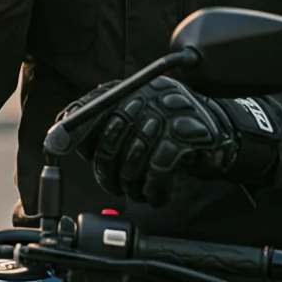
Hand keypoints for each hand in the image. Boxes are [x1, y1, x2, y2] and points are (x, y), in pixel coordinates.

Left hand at [64, 77, 279, 207]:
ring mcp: (173, 110)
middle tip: (113, 184)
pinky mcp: (191, 133)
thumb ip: (105, 125)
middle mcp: (152, 92)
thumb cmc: (173, 135)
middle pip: (112, 133)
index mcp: (137, 86)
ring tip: (138, 192)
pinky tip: (158, 195)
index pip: (96, 103)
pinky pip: (159, 167)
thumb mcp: (140, 123)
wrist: (225, 139)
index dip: (76, 128)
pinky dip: (154, 188)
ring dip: (132, 183)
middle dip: (107, 167)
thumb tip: (57, 136)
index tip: (57, 147)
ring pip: (134, 154)